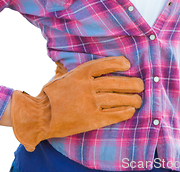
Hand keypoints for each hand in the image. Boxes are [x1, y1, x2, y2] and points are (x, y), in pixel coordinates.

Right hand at [11, 56, 143, 151]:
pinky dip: (124, 112)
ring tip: (138, 99)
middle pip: (116, 83)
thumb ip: (74, 69)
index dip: (118, 63)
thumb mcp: (62, 75)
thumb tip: (77, 60)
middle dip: (131, 84)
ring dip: (131, 99)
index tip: (127, 65)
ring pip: (117, 99)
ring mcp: (90, 103)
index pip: (104, 65)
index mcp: (80, 73)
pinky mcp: (91, 119)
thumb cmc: (50, 94)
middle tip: (140, 85)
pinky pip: (113, 115)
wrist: (40, 116)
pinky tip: (130, 111)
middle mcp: (87, 87)